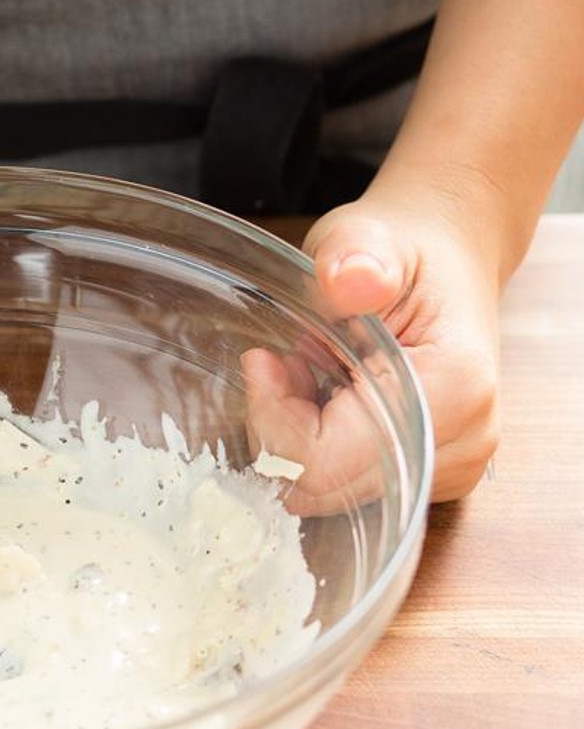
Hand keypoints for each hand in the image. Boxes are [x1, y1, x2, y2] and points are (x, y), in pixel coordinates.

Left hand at [243, 177, 503, 510]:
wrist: (448, 259)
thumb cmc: (406, 252)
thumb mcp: (369, 235)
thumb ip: (355, 257)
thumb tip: (350, 279)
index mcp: (454, 393)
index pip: (326, 462)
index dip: (275, 419)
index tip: (266, 362)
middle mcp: (461, 445)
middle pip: (324, 487)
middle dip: (282, 427)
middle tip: (283, 364)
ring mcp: (446, 470)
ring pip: (325, 493)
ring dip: (296, 436)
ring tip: (308, 372)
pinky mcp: (425, 478)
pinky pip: (342, 487)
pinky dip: (314, 445)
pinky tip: (323, 396)